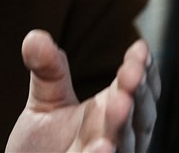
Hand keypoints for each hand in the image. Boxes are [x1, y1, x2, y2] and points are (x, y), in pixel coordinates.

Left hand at [7, 30, 158, 152]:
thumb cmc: (46, 145)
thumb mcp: (46, 101)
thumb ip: (47, 70)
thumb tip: (34, 36)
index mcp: (114, 112)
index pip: (139, 88)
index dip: (144, 70)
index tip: (140, 48)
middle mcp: (119, 139)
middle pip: (139, 116)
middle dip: (137, 92)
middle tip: (132, 71)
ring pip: (123, 144)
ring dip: (123, 124)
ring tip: (119, 102)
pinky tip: (102, 146)